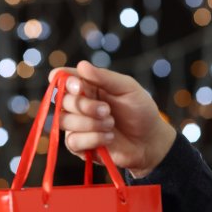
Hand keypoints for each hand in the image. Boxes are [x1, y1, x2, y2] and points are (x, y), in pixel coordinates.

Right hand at [52, 60, 176, 177]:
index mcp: (87, 86)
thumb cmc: (140, 110)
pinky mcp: (80, 146)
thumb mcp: (127, 88)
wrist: (150, 140)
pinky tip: (109, 138)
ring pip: (64, 121)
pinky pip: (73, 141)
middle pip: (62, 101)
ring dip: (90, 123)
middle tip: (107, 110)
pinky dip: (93, 139)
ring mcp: (77, 126)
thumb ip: (104, 77)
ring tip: (111, 124)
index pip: (63, 79)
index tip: (78, 86)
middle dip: (84, 106)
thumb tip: (81, 65)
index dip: (64, 81)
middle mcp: (78, 105)